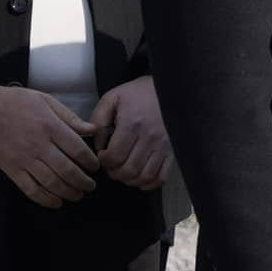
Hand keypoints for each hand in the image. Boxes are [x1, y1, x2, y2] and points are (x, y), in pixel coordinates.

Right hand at [0, 85, 100, 208]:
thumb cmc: (15, 101)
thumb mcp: (45, 100)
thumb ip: (70, 117)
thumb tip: (93, 129)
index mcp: (50, 126)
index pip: (77, 149)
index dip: (90, 161)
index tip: (95, 167)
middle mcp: (39, 145)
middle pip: (67, 170)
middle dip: (83, 182)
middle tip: (91, 186)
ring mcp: (23, 159)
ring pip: (51, 182)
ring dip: (68, 192)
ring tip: (78, 195)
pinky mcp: (10, 168)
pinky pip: (29, 188)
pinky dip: (44, 199)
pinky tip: (55, 202)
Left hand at [91, 75, 171, 190]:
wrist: (171, 87)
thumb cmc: (138, 93)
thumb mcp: (112, 98)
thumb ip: (98, 120)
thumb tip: (98, 146)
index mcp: (132, 123)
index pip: (115, 157)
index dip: (104, 162)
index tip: (102, 155)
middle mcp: (150, 137)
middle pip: (128, 170)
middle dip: (114, 173)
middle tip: (111, 165)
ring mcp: (164, 146)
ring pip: (144, 176)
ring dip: (129, 180)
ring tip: (123, 171)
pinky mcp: (173, 151)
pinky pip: (162, 176)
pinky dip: (149, 183)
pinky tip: (140, 177)